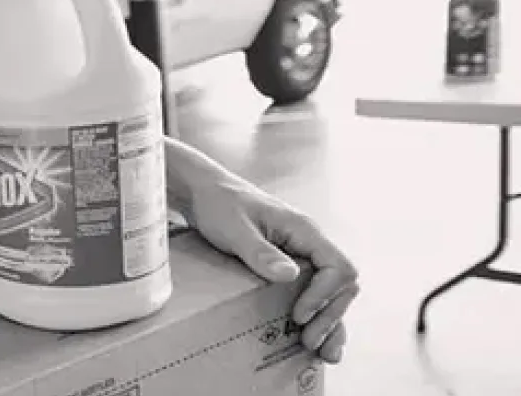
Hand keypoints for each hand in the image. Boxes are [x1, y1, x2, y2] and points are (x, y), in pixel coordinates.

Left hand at [186, 175, 358, 364]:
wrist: (202, 191)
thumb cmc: (219, 203)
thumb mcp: (235, 228)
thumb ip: (261, 251)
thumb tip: (290, 275)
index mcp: (303, 229)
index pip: (337, 267)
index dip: (324, 296)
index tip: (298, 315)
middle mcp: (309, 242)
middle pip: (341, 285)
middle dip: (330, 317)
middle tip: (310, 344)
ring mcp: (301, 252)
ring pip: (332, 291)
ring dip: (330, 321)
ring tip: (322, 353)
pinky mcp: (289, 262)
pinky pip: (313, 290)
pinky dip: (317, 314)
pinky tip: (312, 337)